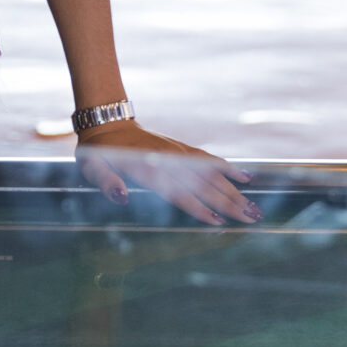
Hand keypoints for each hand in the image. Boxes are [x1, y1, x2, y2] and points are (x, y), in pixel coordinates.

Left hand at [76, 119, 258, 224]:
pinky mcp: (182, 149)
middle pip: (204, 186)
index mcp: (149, 170)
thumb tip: (122, 196)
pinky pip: (209, 159)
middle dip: (228, 204)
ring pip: (211, 174)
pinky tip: (246, 178)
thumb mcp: (92, 168)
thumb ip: (106, 184)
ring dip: (234, 191)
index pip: (179, 193)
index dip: (199, 208)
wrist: (108, 124)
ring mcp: (179, 154)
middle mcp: (169, 162)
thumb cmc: (98, 153)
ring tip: (254, 207)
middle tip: (251, 218)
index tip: (219, 222)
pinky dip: (227, 168)